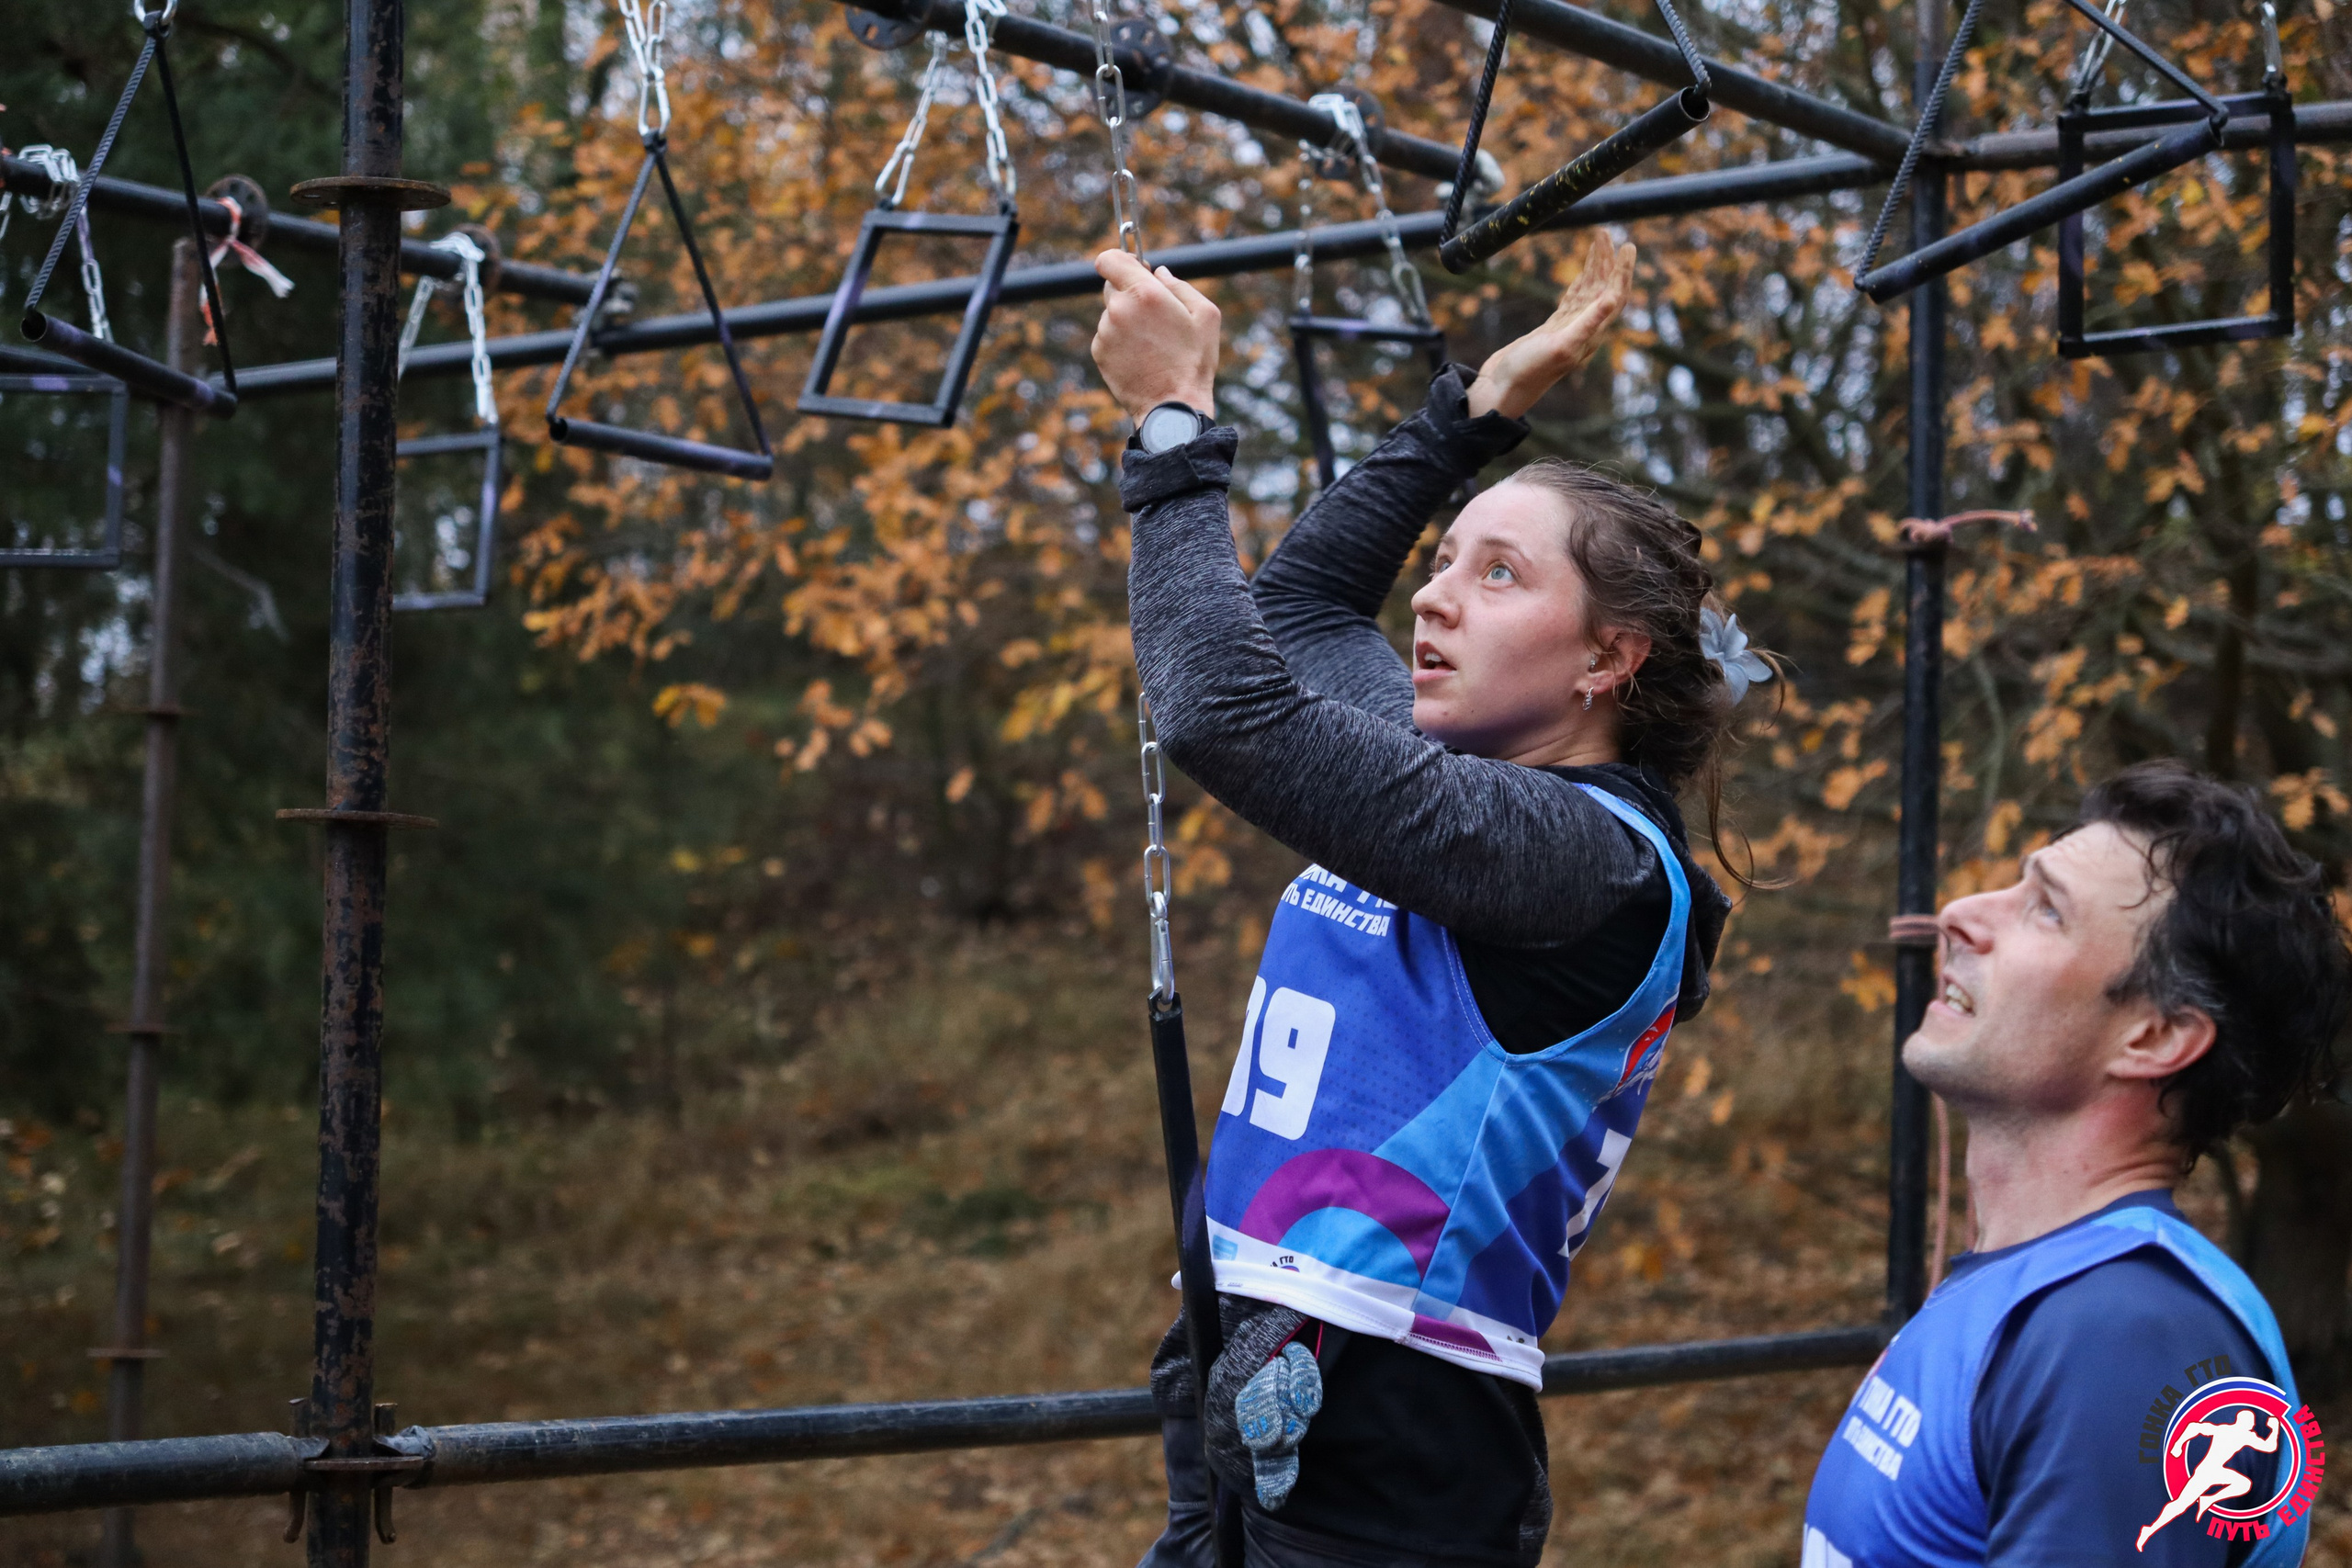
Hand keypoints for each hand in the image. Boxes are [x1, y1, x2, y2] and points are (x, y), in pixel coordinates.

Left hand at [1091, 250, 1219, 425]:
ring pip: (1111, 313)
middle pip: (1111, 285)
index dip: (1119, 260)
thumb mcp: (1205, 316)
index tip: (1130, 267)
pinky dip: (1120, 340)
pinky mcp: (1099, 351)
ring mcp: (1105, 331)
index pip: (1110, 259)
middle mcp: (1119, 309)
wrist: (1172, 407)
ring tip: (1152, 343)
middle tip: (1152, 313)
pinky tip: (1141, 356)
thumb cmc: (1193, 361)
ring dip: (1126, 320)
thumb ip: (1180, 286)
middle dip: (1128, 293)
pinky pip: (1107, 335)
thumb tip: (1159, 272)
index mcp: (1144, 293)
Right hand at [1465, 235, 1636, 419]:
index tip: (1627, 245)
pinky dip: (1579, 281)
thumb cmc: (1529, 372)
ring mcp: (1569, 329)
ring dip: (1595, 266)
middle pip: (1604, 289)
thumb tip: (1611, 298)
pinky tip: (1583, 271)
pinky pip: (1573, 300)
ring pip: (1588, 292)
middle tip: (1607, 233)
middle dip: (1608, 261)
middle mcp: (1585, 331)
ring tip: (1597, 240)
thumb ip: (1586, 323)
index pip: (1614, 296)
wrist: (1502, 389)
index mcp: (1591, 334)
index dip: (1622, 271)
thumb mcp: (1560, 345)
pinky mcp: (1554, 330)